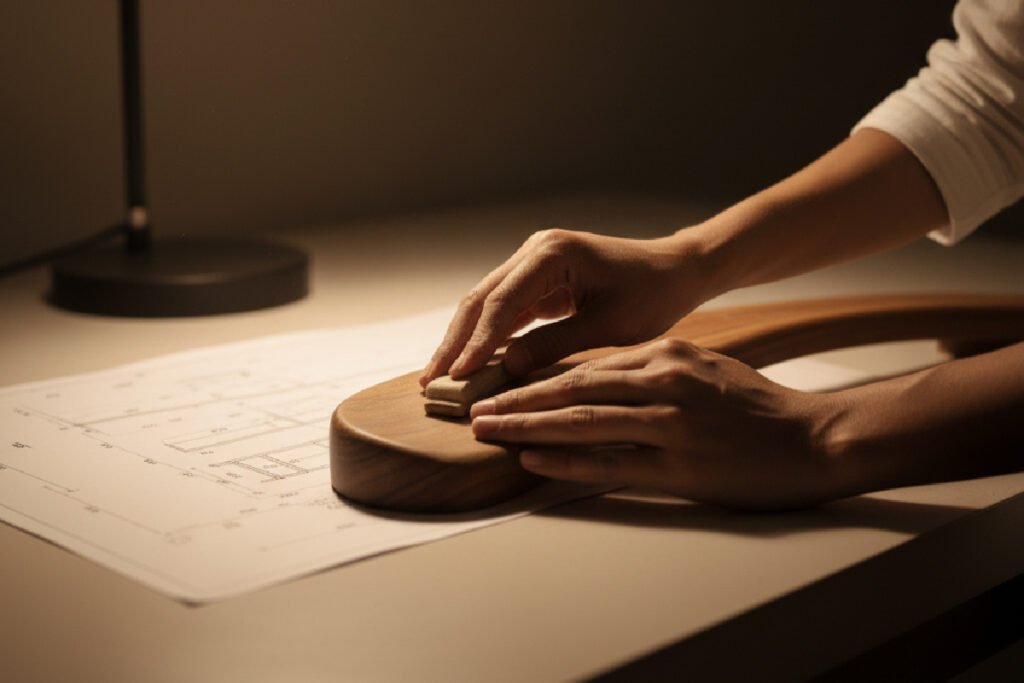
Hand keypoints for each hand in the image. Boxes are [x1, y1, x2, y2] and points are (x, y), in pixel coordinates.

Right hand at [419, 228, 713, 385]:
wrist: (675, 271)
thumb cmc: (652, 294)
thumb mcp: (608, 327)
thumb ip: (555, 345)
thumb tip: (507, 369)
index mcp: (552, 254)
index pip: (501, 303)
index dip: (476, 343)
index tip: (458, 377)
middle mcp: (535, 251)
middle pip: (481, 299)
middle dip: (455, 342)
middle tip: (432, 382)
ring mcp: (533, 263)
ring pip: (485, 304)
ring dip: (463, 340)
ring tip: (440, 378)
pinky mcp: (538, 280)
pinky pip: (504, 310)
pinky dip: (486, 337)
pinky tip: (470, 365)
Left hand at [470, 338, 846, 510]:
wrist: (816, 438)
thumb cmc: (757, 406)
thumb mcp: (704, 368)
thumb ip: (654, 372)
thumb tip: (601, 383)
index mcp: (666, 355)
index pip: (587, 367)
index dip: (539, 379)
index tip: (504, 387)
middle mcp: (663, 381)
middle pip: (574, 390)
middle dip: (520, 400)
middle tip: (478, 410)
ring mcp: (670, 422)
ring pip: (583, 422)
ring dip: (529, 428)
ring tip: (490, 432)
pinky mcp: (679, 464)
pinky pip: (610, 462)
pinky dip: (566, 460)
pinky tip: (534, 460)